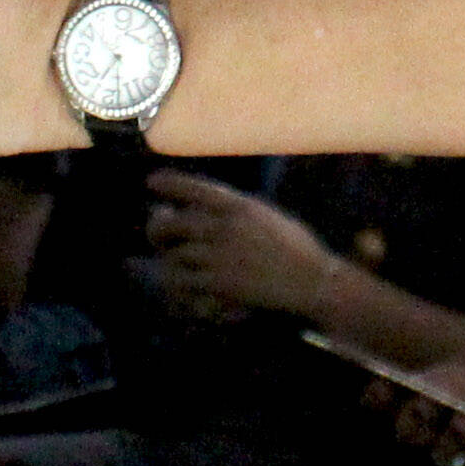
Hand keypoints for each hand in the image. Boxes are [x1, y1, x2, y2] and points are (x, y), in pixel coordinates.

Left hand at [145, 171, 342, 319]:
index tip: (152, 182)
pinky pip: (183, 280)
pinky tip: (180, 282)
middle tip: (157, 233)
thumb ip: (237, 211)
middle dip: (158, 228)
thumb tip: (206, 210)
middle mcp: (225, 227)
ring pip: (175, 253)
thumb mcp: (267, 216)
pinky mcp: (219, 283)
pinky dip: (177, 281)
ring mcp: (220, 256)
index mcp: (240, 206)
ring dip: (169, 257)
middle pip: (174, 223)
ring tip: (170, 259)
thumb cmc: (296, 247)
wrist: (312, 280)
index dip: (170, 184)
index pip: (195, 189)